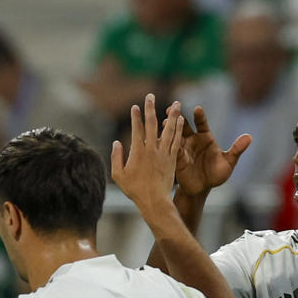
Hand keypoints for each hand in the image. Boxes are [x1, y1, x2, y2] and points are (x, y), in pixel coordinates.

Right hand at [111, 95, 183, 212]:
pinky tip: (181, 120)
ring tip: (176, 103)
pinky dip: (179, 129)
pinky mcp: (172, 159)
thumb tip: (117, 142)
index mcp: (137, 151)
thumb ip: (116, 157)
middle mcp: (152, 149)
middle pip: (152, 124)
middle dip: (151, 108)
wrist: (155, 201)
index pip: (137, 128)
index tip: (135, 106)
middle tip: (151, 96)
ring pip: (168, 130)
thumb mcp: (118, 175)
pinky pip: (176, 140)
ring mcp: (164, 153)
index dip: (136, 116)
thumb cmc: (134, 190)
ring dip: (172, 115)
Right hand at [172, 104, 250, 198]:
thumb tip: (249, 137)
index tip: (197, 109)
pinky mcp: (176, 159)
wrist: (202, 189)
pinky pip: (170, 150)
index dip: (199, 116)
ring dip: (169, 128)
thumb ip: (236, 149)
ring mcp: (183, 148)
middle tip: (172, 108)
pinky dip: (166, 144)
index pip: (201, 123)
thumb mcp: (228, 162)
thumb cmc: (216, 175)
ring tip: (164, 121)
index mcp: (205, 138)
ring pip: (175, 135)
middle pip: (184, 126)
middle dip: (178, 117)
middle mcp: (192, 140)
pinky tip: (160, 139)